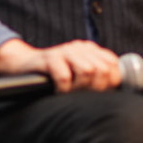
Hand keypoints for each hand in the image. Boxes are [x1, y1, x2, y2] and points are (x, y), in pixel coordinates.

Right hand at [0, 38, 123, 92]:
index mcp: (90, 50)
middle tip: (83, 94)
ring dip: (80, 88)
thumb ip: (98, 77)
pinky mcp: (49, 59)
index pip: (113, 64)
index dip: (111, 82)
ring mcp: (64, 52)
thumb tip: (118, 89)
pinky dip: (63, 89)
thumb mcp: (78, 72)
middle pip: (102, 69)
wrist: (24, 65)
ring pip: (87, 71)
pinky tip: (58, 91)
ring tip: (70, 92)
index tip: (101, 92)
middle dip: (96, 87)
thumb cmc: (54, 74)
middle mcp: (79, 48)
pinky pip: (64, 77)